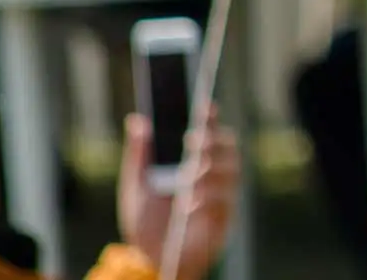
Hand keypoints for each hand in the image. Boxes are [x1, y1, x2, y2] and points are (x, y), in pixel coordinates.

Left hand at [119, 108, 238, 279]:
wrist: (150, 261)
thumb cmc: (145, 224)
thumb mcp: (135, 187)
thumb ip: (137, 155)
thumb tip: (137, 120)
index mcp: (191, 165)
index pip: (208, 134)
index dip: (211, 118)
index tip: (206, 105)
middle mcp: (210, 177)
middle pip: (228, 148)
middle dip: (213, 142)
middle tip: (193, 143)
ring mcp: (220, 197)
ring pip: (231, 171)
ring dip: (210, 170)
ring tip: (189, 178)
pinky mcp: (223, 219)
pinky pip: (226, 200)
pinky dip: (209, 198)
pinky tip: (191, 205)